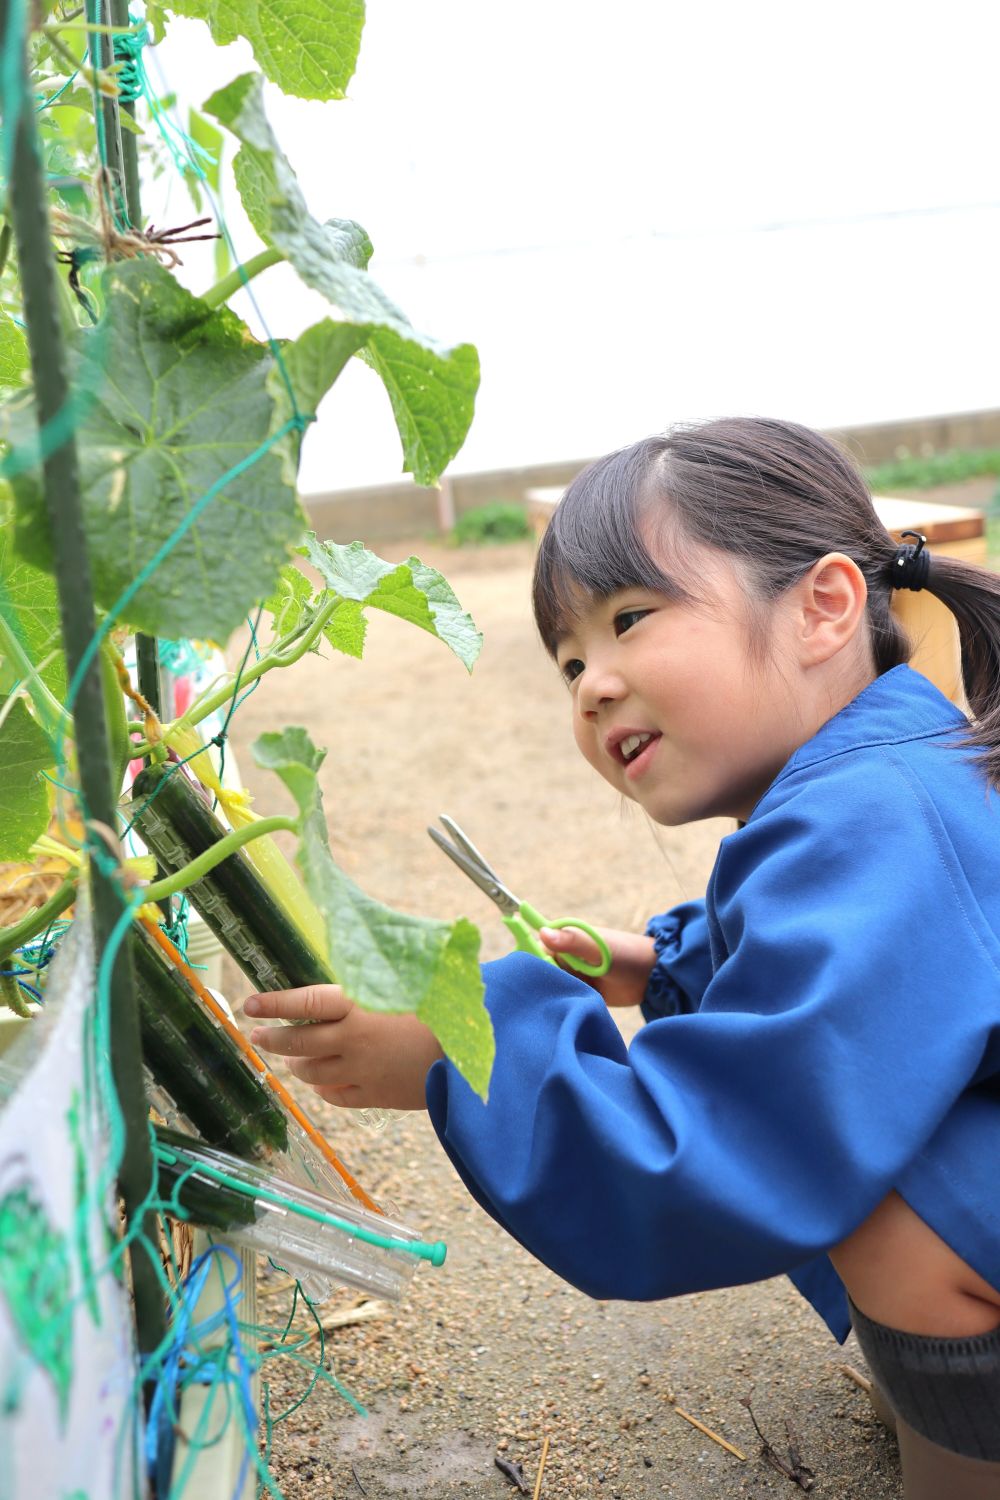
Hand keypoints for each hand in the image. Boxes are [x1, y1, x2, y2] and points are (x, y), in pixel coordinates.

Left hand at [243, 985, 443, 1110]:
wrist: (472, 1051)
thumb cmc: (442, 1006)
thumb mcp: (407, 982)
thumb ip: (373, 979)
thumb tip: (351, 967)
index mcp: (360, 1006)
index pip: (305, 1002)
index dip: (275, 1003)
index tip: (251, 1004)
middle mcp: (354, 1040)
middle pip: (299, 1042)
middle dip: (273, 1037)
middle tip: (259, 1034)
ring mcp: (363, 1071)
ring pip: (312, 1072)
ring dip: (296, 1063)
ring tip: (290, 1057)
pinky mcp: (376, 1095)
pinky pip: (336, 1096)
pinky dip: (323, 1089)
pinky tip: (321, 1082)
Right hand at [536, 926, 656, 1008]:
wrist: (652, 977)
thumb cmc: (626, 955)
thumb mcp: (598, 948)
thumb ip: (572, 942)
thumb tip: (542, 932)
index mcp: (565, 940)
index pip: (535, 951)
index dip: (530, 965)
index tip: (529, 981)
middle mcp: (565, 957)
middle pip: (541, 972)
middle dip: (541, 985)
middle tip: (543, 999)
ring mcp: (573, 976)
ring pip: (552, 988)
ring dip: (552, 996)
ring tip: (553, 1007)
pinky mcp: (580, 992)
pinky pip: (564, 999)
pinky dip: (562, 1005)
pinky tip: (561, 1013)